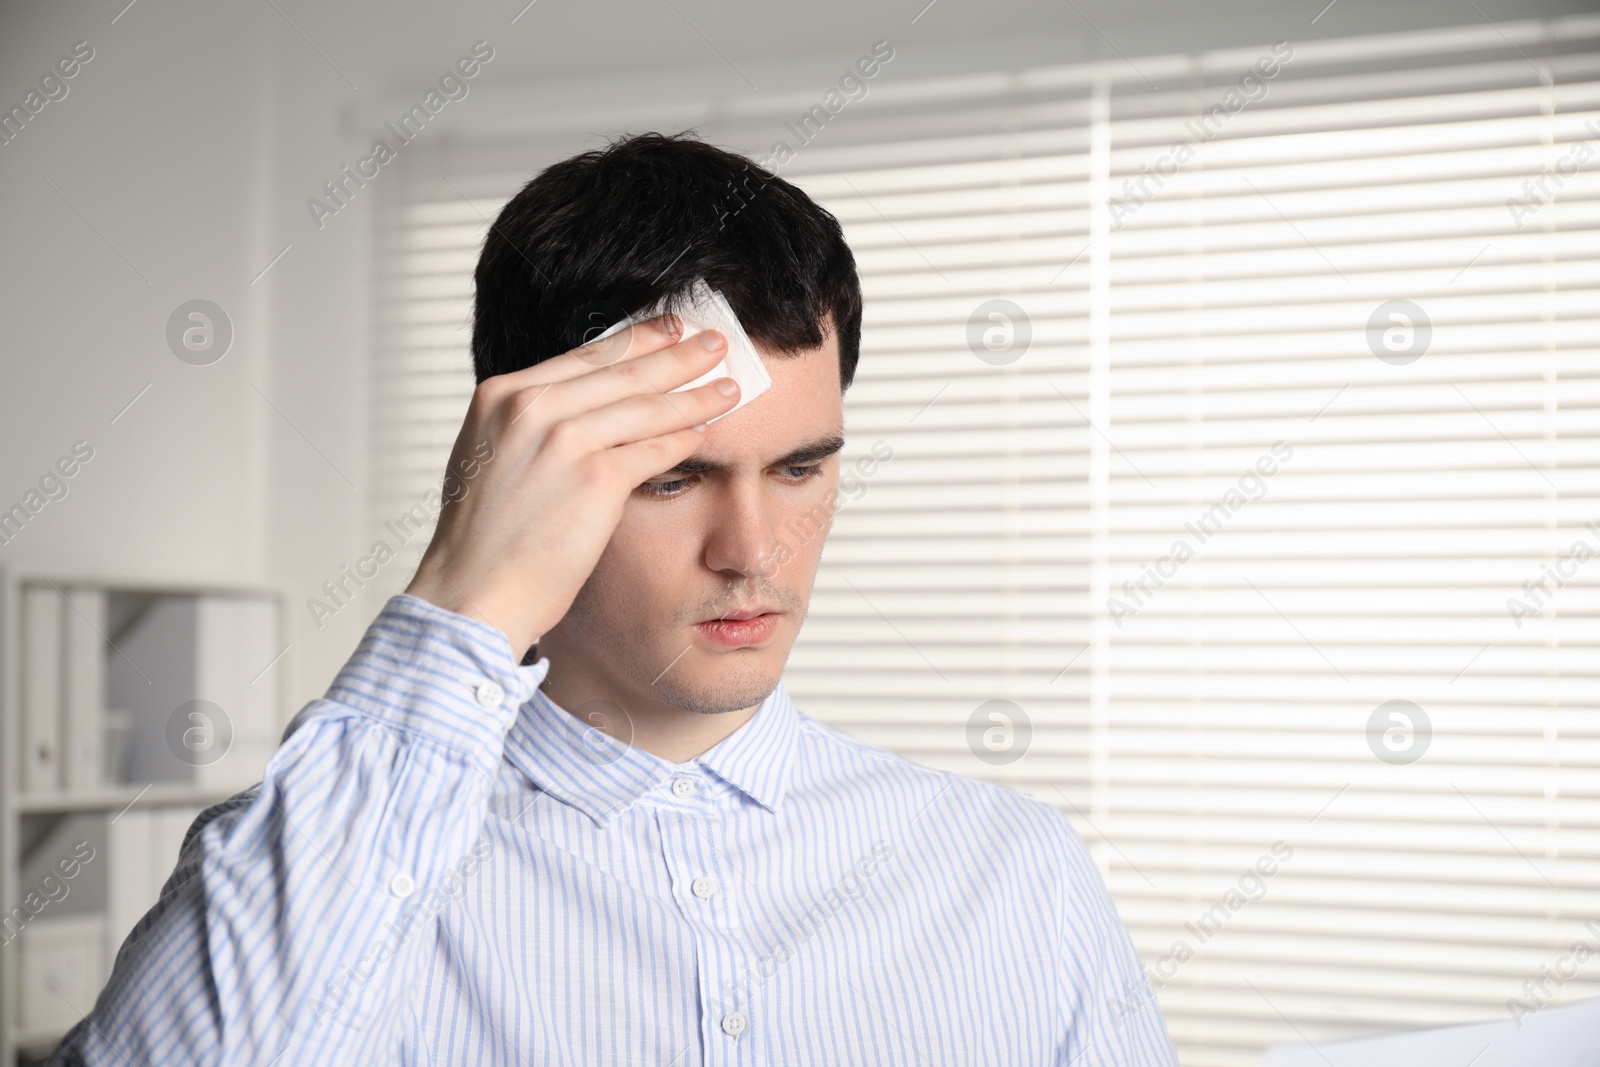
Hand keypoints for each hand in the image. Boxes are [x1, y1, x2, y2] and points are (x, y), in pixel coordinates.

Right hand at [404, 315, 740, 653]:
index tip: (670, 329)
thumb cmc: (481, 540)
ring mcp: (563, 440)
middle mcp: (530, 407)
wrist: (470, 592)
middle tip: (716, 341)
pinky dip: (685, 439)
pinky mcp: (595, 478)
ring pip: (646, 407)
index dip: (635, 340)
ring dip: (696, 395)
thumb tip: (579, 407)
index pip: (584, 355)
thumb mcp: (490, 457)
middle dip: (677, 354)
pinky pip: (655, 450)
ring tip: (730, 387)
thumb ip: (528, 426)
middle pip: (622, 370)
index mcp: (501, 395)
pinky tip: (708, 432)